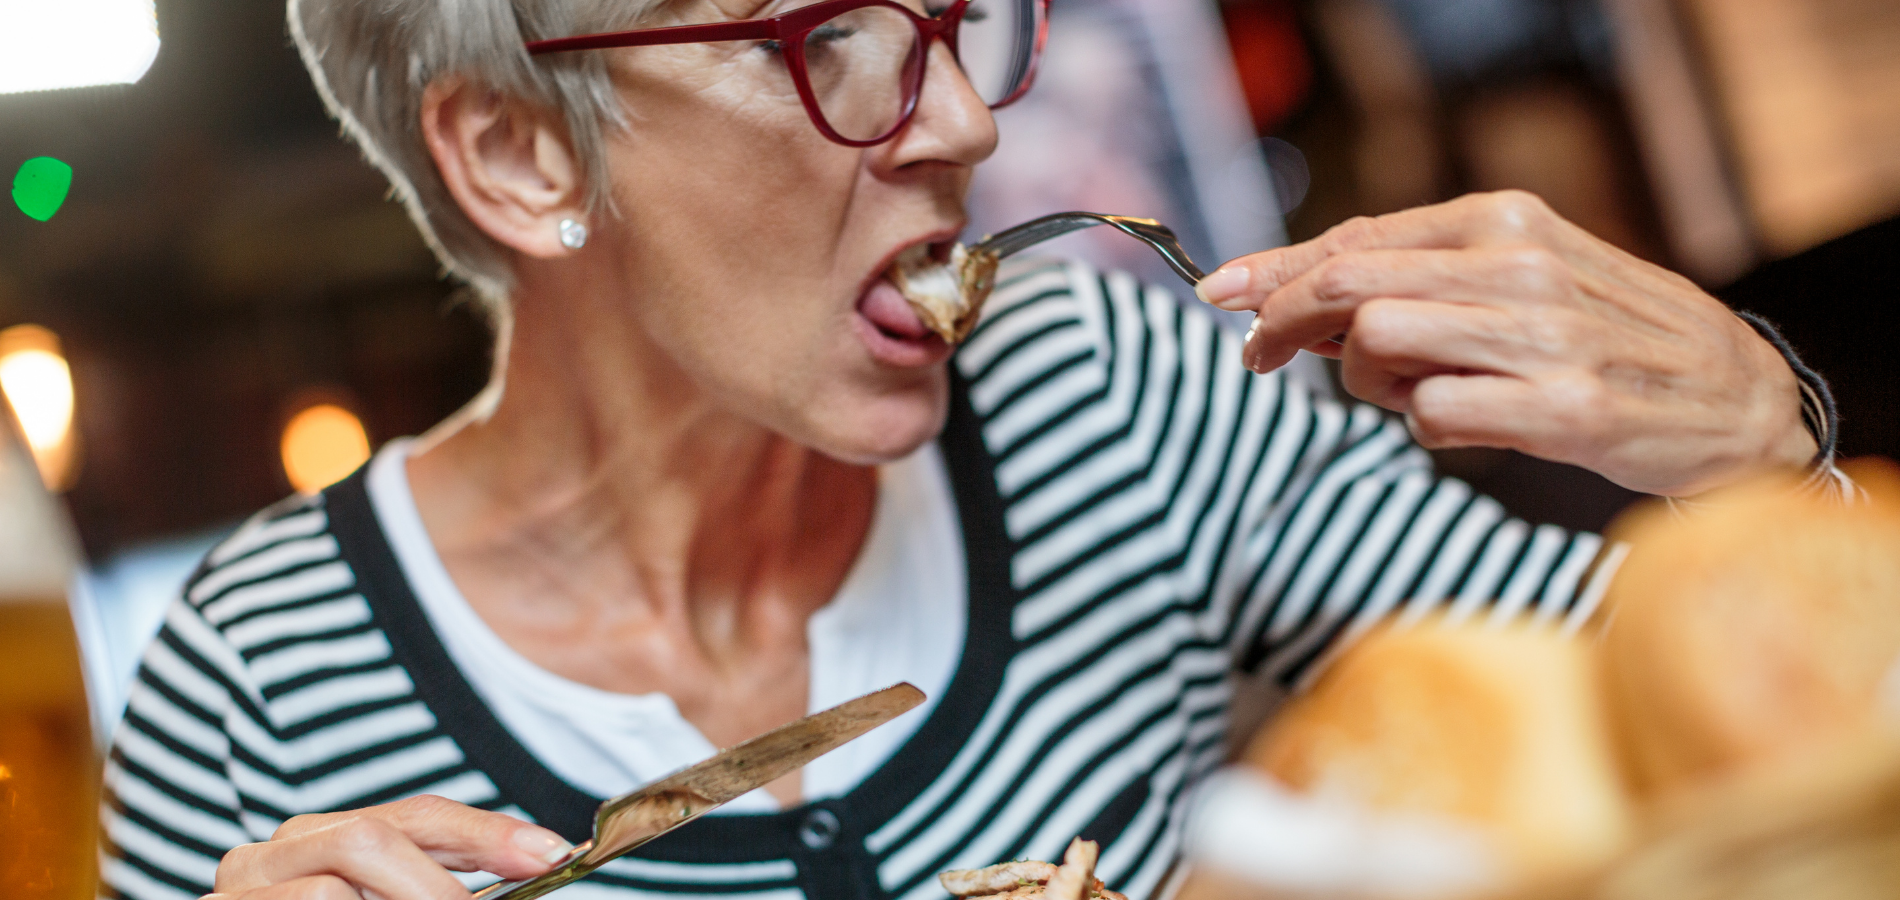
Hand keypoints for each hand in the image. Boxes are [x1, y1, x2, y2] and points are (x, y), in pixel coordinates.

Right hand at [205, 795, 572, 899]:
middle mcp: (268, 856)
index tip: (552, 852)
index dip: (487, 831)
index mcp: (320, 842)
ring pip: (334, 886)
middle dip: (442, 883)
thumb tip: (532, 861)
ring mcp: (236, 892)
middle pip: (372, 837)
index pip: (414, 817)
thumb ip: (435, 882)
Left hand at [1194, 191, 1815, 496]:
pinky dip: (1426, 425)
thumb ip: (1426, 280)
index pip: (1356, 237)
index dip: (1274, 268)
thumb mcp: (1522, 279)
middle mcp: (1518, 266)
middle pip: (1348, 281)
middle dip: (1283, 320)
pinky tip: (1464, 422)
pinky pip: (1434, 415)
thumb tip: (1307, 302)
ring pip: (1378, 341)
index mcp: (1504, 223)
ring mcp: (1542, 337)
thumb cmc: (1610, 339)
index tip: (1220, 292)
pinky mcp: (1564, 408)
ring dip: (1367, 380)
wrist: (1736, 395)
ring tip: (1410, 393)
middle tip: (1260, 356)